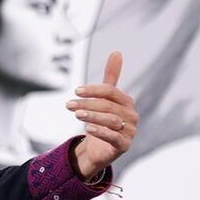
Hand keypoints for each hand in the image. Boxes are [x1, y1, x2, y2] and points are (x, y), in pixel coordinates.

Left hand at [66, 51, 137, 178]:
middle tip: (68, 104)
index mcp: (127, 102)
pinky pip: (114, 137)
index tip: (76, 91)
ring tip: (76, 114)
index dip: (93, 90)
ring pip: (111, 121)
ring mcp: (130, 131)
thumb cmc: (103, 119)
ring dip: (92, 116)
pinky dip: (101, 132)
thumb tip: (117, 52)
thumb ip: (111, 77)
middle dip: (87, 104)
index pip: (111, 91)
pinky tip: (88, 129)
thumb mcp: (106, 98)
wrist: (101, 148)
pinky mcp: (124, 145)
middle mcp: (131, 116)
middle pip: (108, 106)